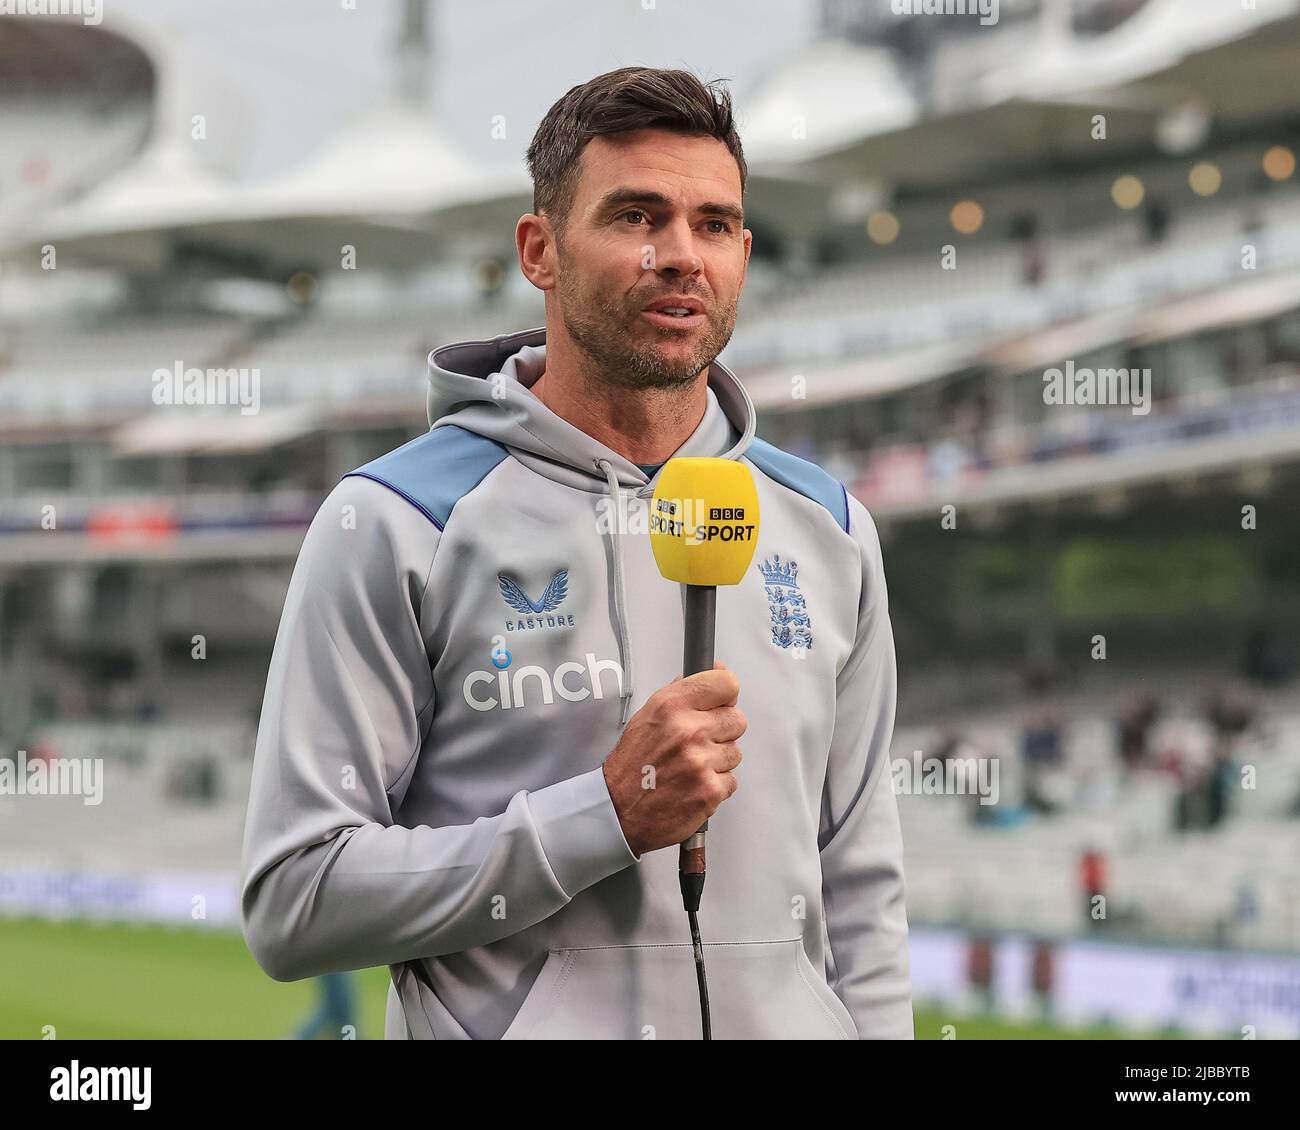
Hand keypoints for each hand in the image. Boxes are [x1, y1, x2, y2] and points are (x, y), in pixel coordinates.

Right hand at [602, 661, 745, 856]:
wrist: (618, 809)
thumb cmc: (633, 763)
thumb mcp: (649, 714)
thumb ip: (683, 692)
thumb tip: (717, 669)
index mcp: (671, 705)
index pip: (726, 684)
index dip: (725, 696)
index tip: (719, 704)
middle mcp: (688, 730)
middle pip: (738, 720)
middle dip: (722, 732)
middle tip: (699, 743)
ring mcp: (701, 762)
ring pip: (735, 752)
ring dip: (718, 761)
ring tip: (691, 767)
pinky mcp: (710, 791)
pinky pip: (731, 780)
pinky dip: (715, 785)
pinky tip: (693, 785)